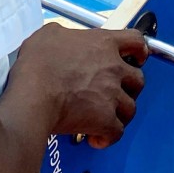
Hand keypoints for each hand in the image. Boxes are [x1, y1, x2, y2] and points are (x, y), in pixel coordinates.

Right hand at [22, 22, 147, 148]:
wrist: (34, 93)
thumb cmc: (38, 63)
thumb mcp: (49, 34)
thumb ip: (65, 34)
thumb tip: (64, 39)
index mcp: (103, 43)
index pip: (136, 41)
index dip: (140, 50)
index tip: (137, 58)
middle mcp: (114, 68)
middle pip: (138, 79)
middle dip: (130, 87)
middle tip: (115, 93)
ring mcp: (112, 95)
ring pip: (131, 108)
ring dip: (120, 114)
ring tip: (105, 118)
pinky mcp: (106, 120)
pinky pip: (117, 132)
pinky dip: (108, 137)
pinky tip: (95, 138)